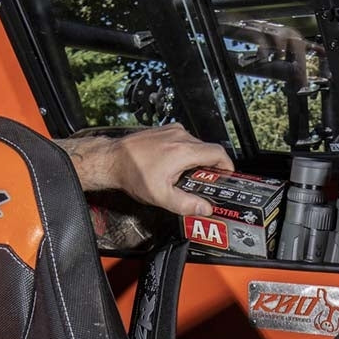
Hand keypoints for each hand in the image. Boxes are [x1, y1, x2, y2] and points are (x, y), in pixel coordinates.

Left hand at [66, 124, 232, 215]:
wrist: (112, 159)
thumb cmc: (132, 173)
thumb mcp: (161, 196)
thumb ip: (186, 204)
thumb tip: (205, 208)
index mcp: (183, 150)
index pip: (218, 153)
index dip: (227, 166)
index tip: (226, 177)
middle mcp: (180, 136)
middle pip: (208, 150)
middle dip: (209, 168)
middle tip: (204, 184)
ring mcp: (172, 131)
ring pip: (196, 145)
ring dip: (196, 160)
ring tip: (185, 177)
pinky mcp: (165, 130)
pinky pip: (184, 141)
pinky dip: (185, 153)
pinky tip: (174, 166)